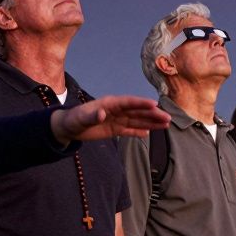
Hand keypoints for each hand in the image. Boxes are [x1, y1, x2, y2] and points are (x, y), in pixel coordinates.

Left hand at [50, 96, 169, 143]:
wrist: (68, 127)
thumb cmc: (73, 119)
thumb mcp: (80, 118)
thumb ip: (91, 116)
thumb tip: (102, 114)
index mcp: (109, 103)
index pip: (129, 102)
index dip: (141, 103)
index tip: (155, 104)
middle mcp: (116, 110)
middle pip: (137, 111)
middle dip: (153, 114)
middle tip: (168, 118)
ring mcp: (116, 119)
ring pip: (137, 120)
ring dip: (150, 122)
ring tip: (165, 125)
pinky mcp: (114, 129)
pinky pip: (129, 130)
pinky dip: (138, 131)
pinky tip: (149, 133)